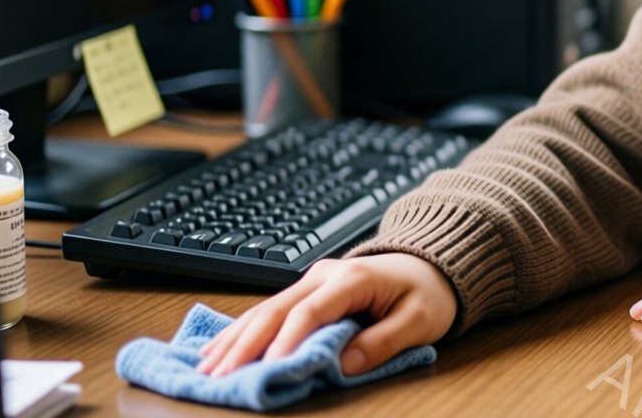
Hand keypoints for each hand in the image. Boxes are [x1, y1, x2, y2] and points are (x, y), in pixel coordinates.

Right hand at [197, 253, 457, 376]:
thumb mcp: (419, 320)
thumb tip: (343, 363)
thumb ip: (383, 342)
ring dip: (236, 338)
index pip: (309, 312)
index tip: (268, 369)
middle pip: (276, 309)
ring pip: (265, 309)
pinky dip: (243, 330)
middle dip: (245, 344)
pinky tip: (219, 346)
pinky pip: (270, 310)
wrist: (433, 265)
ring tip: (207, 366)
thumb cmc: (427, 292)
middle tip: (220, 375)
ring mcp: (313, 280)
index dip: (287, 342)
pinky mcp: (308, 290)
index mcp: (352, 278)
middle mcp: (325, 275)